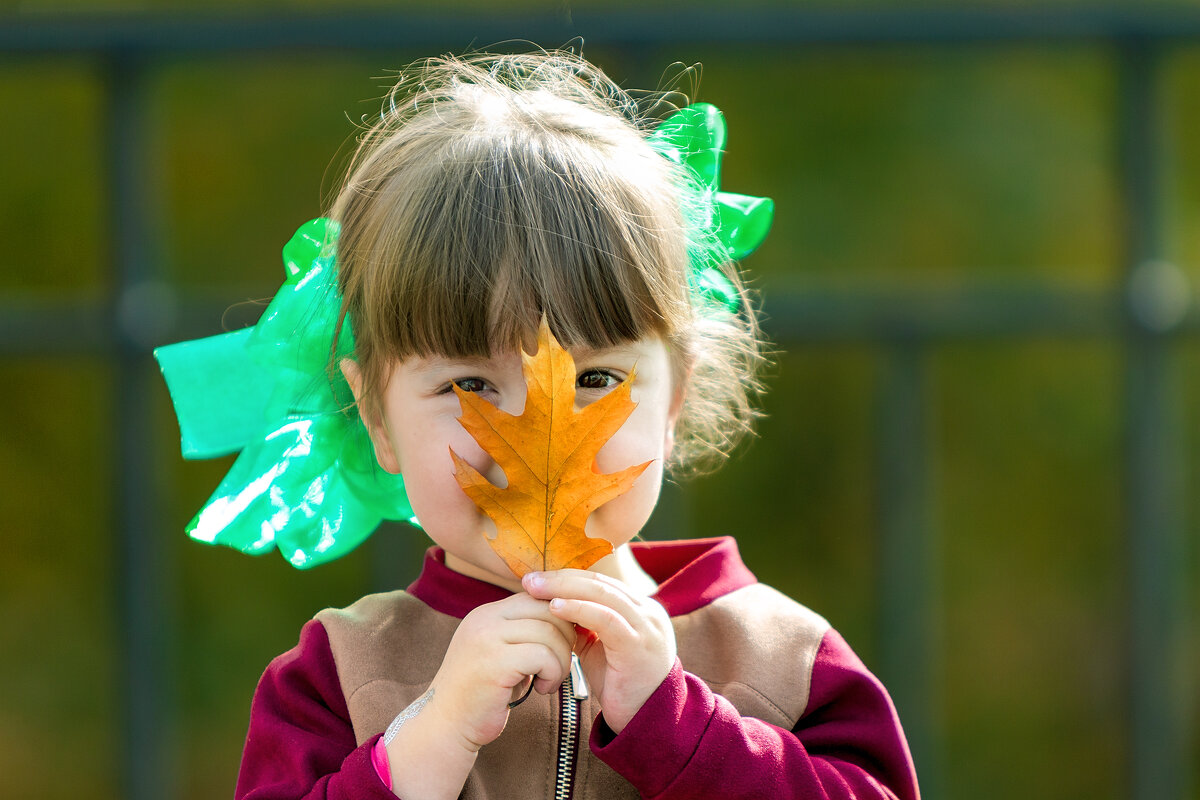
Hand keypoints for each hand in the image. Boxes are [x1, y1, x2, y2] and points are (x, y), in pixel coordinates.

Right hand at [426, 593, 575, 749]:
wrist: (445, 726)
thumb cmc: (481, 695)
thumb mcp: (501, 655)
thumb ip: (523, 635)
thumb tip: (567, 621)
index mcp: (487, 614)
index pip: (536, 597)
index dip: (560, 618)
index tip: (565, 644)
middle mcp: (485, 619)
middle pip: (547, 608)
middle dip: (566, 636)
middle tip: (561, 663)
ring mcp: (487, 638)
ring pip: (549, 632)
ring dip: (561, 660)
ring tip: (550, 681)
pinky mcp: (495, 662)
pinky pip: (543, 655)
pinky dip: (553, 673)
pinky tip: (542, 689)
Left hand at [522, 569, 675, 733]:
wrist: (645, 720)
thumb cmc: (620, 685)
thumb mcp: (600, 648)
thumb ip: (583, 626)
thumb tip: (552, 605)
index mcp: (639, 608)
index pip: (599, 581)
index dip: (566, 577)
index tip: (536, 579)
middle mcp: (648, 611)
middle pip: (599, 581)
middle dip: (560, 578)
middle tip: (529, 579)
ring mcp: (647, 626)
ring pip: (602, 594)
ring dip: (564, 589)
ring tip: (536, 589)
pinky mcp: (639, 645)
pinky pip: (606, 619)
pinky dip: (578, 609)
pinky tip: (555, 608)